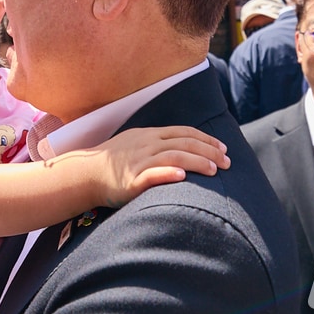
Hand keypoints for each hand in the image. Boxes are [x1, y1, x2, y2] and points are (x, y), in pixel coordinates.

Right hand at [75, 125, 228, 208]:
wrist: (85, 172)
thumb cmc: (114, 160)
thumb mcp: (136, 141)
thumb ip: (158, 142)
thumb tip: (184, 145)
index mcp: (150, 134)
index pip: (184, 132)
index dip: (206, 139)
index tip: (224, 148)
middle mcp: (147, 145)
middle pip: (184, 143)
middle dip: (209, 152)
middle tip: (228, 162)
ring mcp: (139, 162)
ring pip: (173, 157)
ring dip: (196, 162)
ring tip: (214, 170)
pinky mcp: (130, 181)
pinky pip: (151, 175)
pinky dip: (167, 174)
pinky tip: (182, 178)